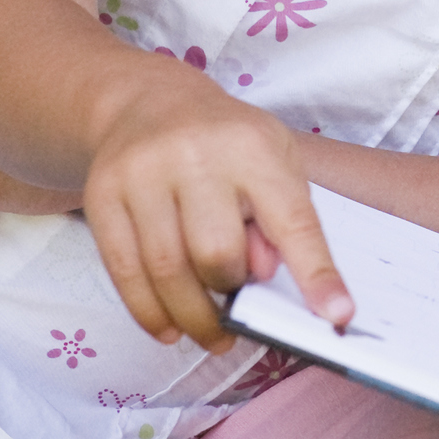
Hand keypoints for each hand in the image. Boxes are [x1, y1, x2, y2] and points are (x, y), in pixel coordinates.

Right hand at [81, 65, 352, 348]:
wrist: (148, 103)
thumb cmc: (225, 141)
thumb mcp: (274, 160)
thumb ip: (281, 217)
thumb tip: (264, 276)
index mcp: (253, 147)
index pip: (292, 220)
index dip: (316, 272)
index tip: (336, 315)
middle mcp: (194, 156)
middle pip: (216, 253)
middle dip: (232, 291)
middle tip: (239, 306)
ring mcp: (141, 175)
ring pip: (167, 270)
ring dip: (194, 316)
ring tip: (213, 334)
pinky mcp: (102, 197)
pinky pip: (125, 272)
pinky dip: (150, 312)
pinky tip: (170, 328)